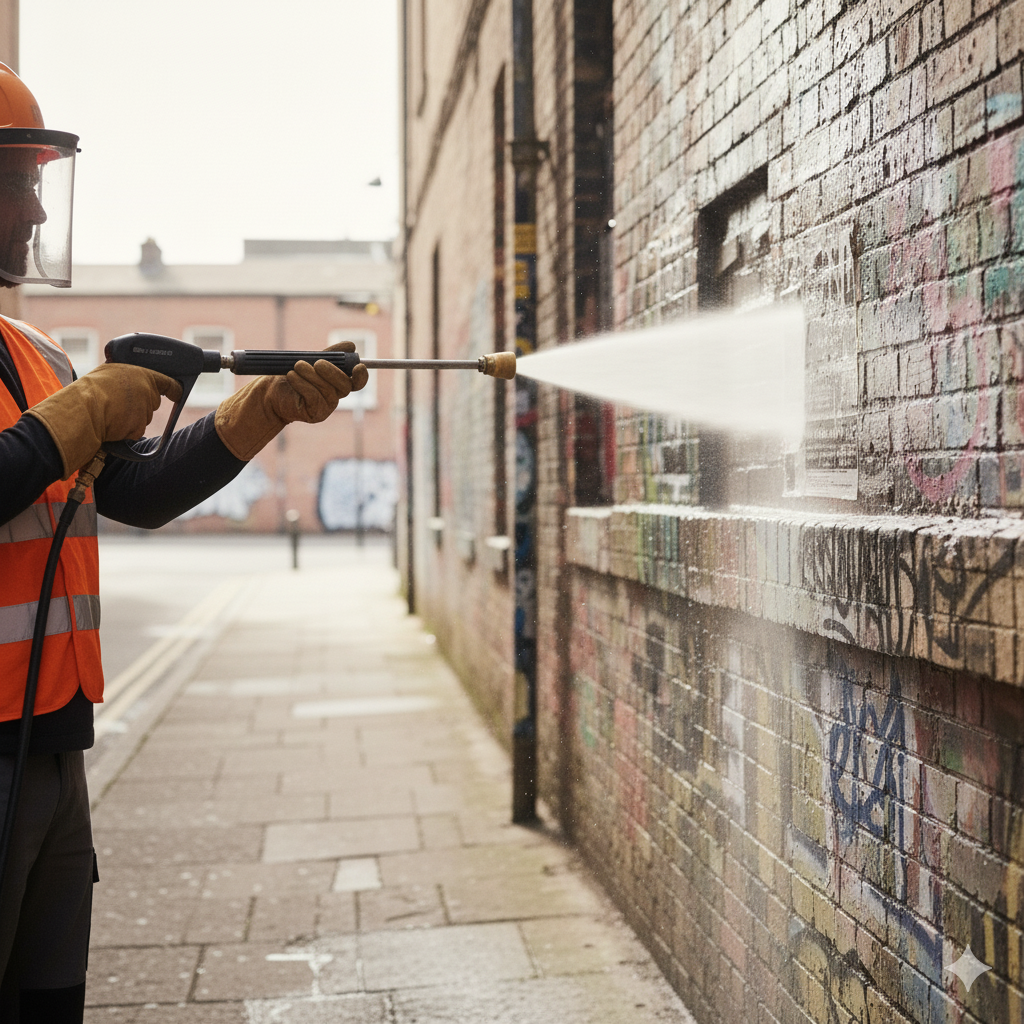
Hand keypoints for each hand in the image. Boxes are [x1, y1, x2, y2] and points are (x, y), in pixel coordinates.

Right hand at [26, 363, 181, 477]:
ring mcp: (145, 411)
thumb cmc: (90, 389)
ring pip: (142, 417)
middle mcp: (148, 393)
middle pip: (152, 402)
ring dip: (130, 417)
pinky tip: (111, 423)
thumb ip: (126, 376)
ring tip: (110, 411)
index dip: (174, 389)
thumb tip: (131, 379)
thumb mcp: (109, 371)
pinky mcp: (138, 427)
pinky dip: (125, 430)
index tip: (178, 392)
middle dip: (140, 404)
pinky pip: (134, 430)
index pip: (168, 383)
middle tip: (120, 402)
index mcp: (143, 375)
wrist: (83, 409)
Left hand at [269, 340, 368, 423]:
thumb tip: (351, 345)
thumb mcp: (311, 360)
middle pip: (345, 386)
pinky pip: (313, 397)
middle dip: (333, 373)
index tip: (358, 366)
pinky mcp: (315, 414)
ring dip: (311, 375)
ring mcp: (326, 407)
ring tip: (297, 366)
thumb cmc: (293, 375)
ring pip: (327, 390)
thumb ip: (331, 355)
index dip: (361, 376)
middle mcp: (336, 395)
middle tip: (318, 363)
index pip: (357, 382)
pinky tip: (292, 376)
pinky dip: (302, 384)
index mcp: (338, 382)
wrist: (272, 391)